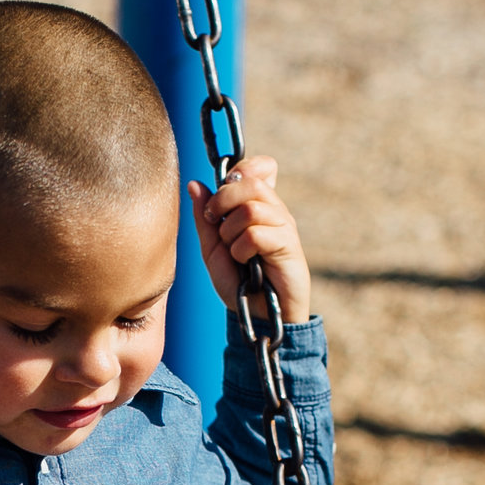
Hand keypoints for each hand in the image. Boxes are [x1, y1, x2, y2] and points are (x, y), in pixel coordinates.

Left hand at [187, 156, 311, 323]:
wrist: (257, 317)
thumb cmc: (238, 283)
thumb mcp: (212, 249)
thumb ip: (204, 218)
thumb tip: (195, 184)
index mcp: (259, 206)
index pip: (260, 167)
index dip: (240, 170)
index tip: (221, 194)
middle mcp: (276, 211)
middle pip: (250, 182)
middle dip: (222, 201)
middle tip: (214, 223)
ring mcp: (285, 227)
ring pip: (251, 207)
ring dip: (230, 231)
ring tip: (232, 251)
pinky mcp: (290, 246)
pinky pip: (256, 233)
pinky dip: (241, 249)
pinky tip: (245, 264)